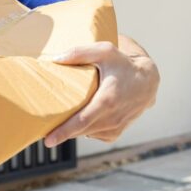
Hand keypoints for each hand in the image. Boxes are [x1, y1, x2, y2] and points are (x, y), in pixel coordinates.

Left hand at [44, 38, 158, 147]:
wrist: (147, 82)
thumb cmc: (123, 64)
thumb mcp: (104, 51)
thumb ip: (80, 53)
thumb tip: (55, 59)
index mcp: (107, 100)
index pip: (82, 121)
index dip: (63, 132)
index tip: (47, 140)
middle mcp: (112, 118)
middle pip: (79, 130)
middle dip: (61, 130)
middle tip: (42, 125)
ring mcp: (115, 128)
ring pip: (85, 133)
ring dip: (73, 128)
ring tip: (61, 117)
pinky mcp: (115, 133)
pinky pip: (93, 135)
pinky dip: (85, 128)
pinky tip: (83, 116)